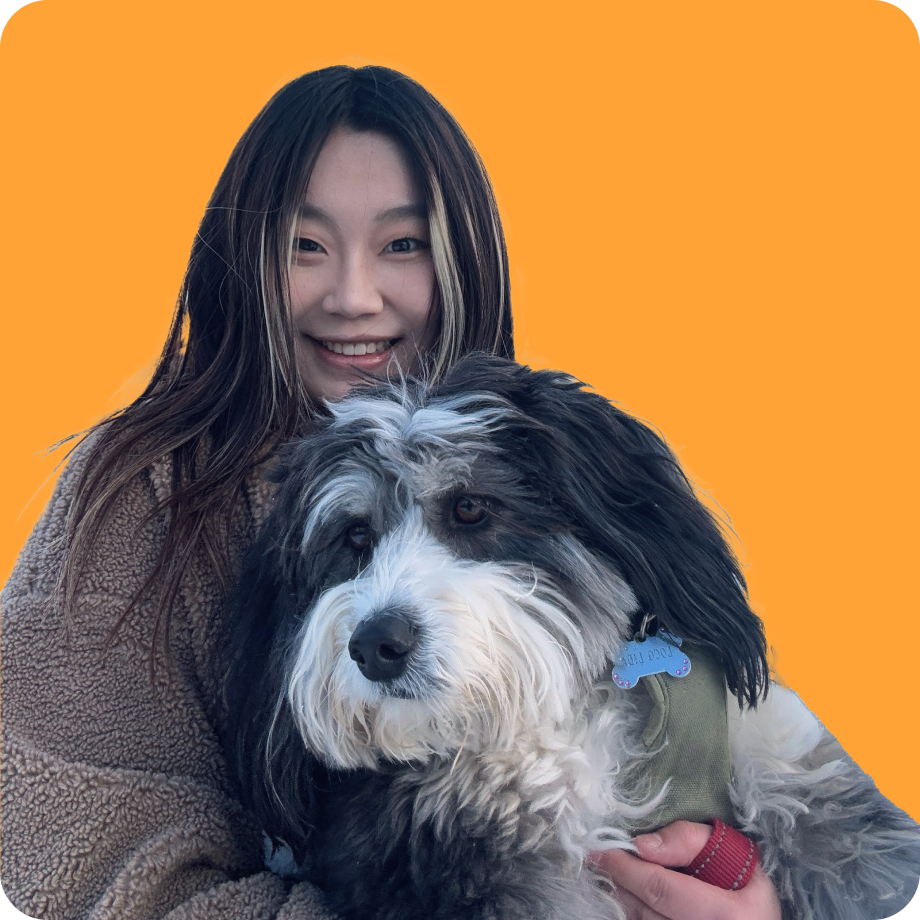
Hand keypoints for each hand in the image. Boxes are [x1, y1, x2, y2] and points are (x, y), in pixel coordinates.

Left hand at [589, 820, 781, 919]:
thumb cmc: (747, 883)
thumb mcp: (733, 852)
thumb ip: (689, 840)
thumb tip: (641, 845)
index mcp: (728, 914)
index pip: (661, 889)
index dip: (625, 868)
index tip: (601, 850)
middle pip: (645, 911)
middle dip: (618, 882)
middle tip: (597, 859)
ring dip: (621, 900)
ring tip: (610, 877)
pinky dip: (632, 914)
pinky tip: (627, 897)